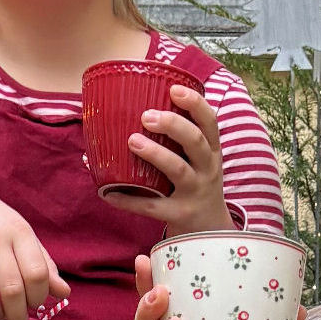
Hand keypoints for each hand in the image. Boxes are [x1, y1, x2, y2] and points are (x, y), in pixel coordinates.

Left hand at [103, 84, 231, 233]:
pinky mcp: (179, 215)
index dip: (195, 104)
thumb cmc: (196, 186)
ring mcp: (194, 193)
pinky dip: (129, 199)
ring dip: (155, 154)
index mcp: (211, 152)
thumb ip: (178, 142)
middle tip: (146, 116)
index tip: (174, 89)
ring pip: (178, 170)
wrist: (209, 231)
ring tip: (133, 141)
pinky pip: (152, 206)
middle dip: (172, 125)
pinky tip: (109, 193)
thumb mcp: (199, 163)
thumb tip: (128, 118)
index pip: (210, 122)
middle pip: (195, 142)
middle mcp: (207, 170)